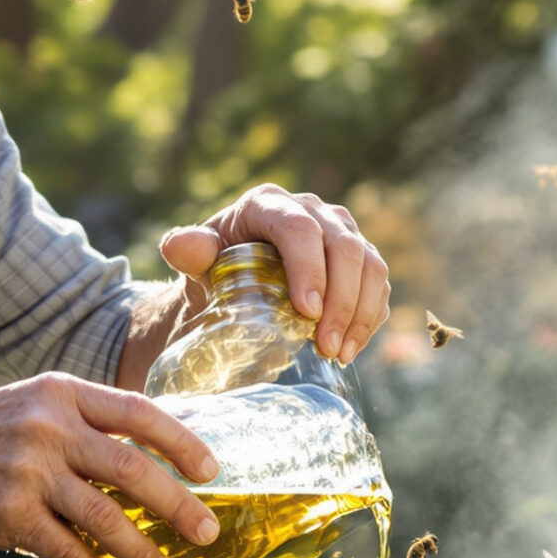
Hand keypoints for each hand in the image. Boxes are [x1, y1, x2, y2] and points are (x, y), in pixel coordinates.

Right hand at [0, 373, 220, 557]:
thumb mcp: (37, 405)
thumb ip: (88, 423)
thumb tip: (154, 460)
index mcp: (63, 393)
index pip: (138, 413)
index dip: (181, 443)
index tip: (211, 471)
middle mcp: (49, 428)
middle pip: (132, 470)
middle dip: (178, 506)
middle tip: (206, 531)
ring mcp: (29, 472)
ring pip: (105, 517)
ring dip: (141, 551)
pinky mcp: (9, 515)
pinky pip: (66, 550)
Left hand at [159, 184, 391, 362]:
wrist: (232, 281)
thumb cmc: (213, 268)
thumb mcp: (197, 261)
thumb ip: (189, 251)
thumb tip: (177, 246)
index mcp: (269, 203)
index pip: (300, 228)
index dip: (310, 269)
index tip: (307, 313)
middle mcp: (313, 209)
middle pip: (344, 247)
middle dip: (341, 301)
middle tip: (325, 347)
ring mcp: (341, 232)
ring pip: (371, 265)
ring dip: (360, 313)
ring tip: (339, 353)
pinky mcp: (360, 258)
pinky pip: (379, 284)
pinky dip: (370, 317)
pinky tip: (351, 347)